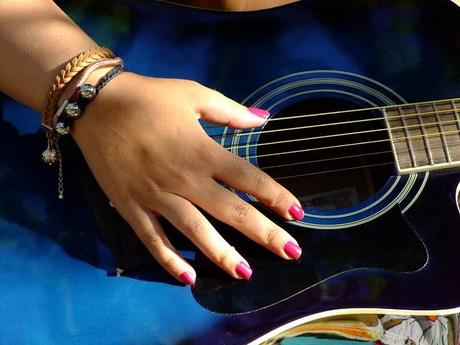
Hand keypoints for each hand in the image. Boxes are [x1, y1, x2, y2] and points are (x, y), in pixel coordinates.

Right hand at [72, 72, 303, 284]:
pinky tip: (188, 279)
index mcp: (202, 151)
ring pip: (194, 231)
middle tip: (291, 253)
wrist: (95, 104)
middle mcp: (183, 178)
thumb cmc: (149, 98)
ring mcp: (156, 196)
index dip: (276, 196)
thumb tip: (264, 118)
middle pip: (230, 211)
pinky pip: (152, 238)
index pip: (248, 178)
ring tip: (246, 272)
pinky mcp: (131, 206)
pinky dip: (168, 260)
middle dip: (264, 233)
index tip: (298, 213)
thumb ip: (231, 111)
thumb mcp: (194, 94)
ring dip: (222, 254)